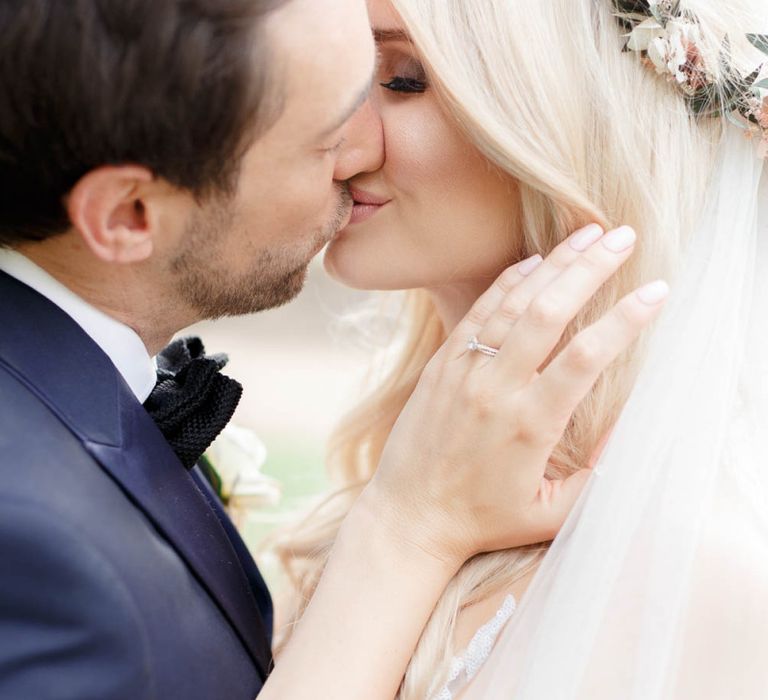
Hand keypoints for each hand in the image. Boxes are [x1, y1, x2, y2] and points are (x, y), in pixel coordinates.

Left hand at [363, 224, 668, 565]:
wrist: (409, 515)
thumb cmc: (484, 519)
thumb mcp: (551, 515)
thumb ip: (598, 477)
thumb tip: (630, 427)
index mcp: (530, 425)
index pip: (585, 358)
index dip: (625, 320)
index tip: (656, 290)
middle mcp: (496, 389)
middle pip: (550, 313)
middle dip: (591, 269)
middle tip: (624, 236)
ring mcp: (464, 372)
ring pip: (514, 303)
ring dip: (554, 264)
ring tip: (589, 233)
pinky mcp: (442, 365)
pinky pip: (478, 311)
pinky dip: (509, 282)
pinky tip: (535, 262)